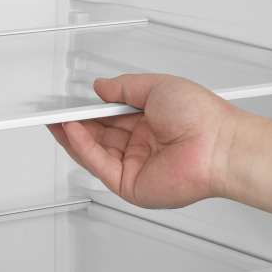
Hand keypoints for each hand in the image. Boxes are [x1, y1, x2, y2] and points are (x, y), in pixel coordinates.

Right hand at [47, 74, 242, 208]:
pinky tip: (74, 131)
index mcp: (149, 122)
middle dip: (74, 123)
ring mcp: (135, 166)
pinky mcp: (131, 185)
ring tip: (56, 119)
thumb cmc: (202, 116)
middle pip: (97, 135)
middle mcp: (141, 145)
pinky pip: (101, 165)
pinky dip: (83, 148)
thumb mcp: (156, 86)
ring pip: (94, 152)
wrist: (218, 144)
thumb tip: (101, 87)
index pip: (108, 117)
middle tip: (53, 111)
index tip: (68, 101)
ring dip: (73, 135)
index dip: (87, 109)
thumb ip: (124, 88)